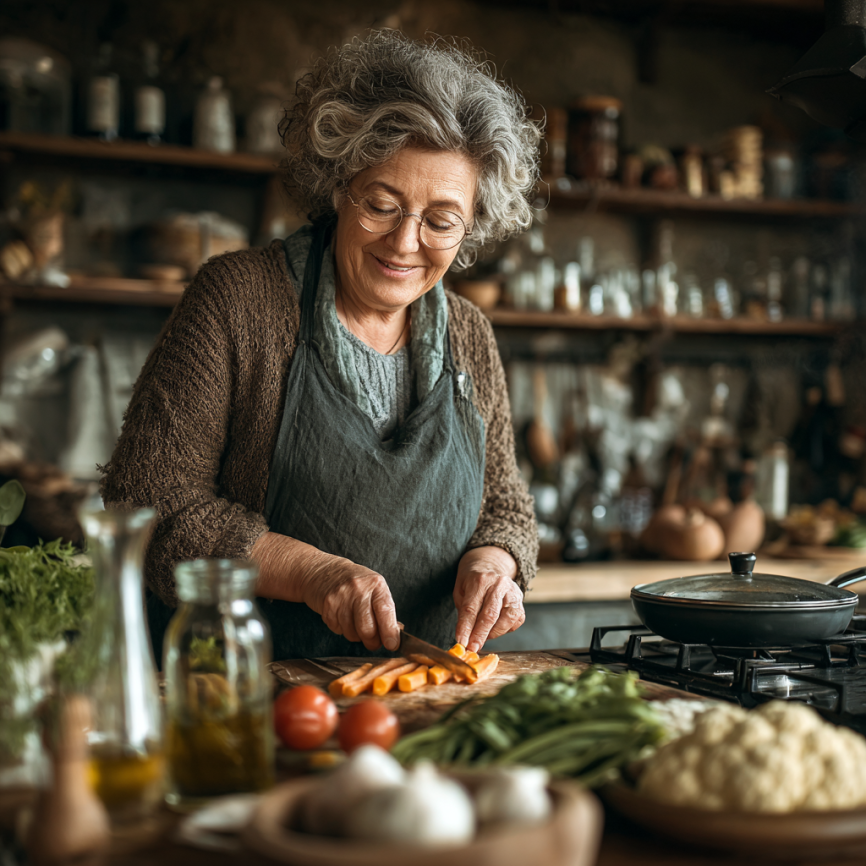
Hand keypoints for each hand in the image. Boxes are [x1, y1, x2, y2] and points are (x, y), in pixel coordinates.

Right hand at [251, 532, 399, 651]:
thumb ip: (383, 610)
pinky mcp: (327, 603)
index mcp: (376, 584)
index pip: (388, 613)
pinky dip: (338, 628)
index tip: (393, 645)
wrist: (317, 570)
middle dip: (370, 640)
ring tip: (350, 622)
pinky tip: (337, 616)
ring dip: (353, 634)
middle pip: (369, 629)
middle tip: (370, 640)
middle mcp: (361, 588)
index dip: (391, 634)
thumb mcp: (371, 589)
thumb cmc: (350, 582)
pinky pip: (336, 627)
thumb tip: (398, 634)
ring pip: (352, 632)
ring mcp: (343, 595)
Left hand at [453, 546, 524, 651]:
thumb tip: (465, 637)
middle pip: (489, 615)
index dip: (466, 628)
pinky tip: (496, 627)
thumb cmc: (471, 581)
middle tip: (473, 648)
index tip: (462, 643)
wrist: (490, 564)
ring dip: (493, 633)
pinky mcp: (521, 599)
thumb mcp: (460, 590)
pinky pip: (516, 620)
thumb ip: (463, 611)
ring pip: (506, 619)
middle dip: (480, 635)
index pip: (471, 608)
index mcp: (479, 579)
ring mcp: (512, 591)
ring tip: (483, 637)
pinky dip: (505, 629)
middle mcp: (498, 584)